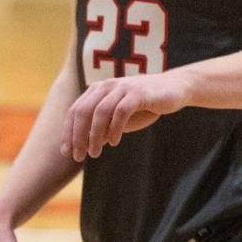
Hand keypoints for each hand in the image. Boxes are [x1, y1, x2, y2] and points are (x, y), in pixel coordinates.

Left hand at [62, 71, 194, 160]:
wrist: (174, 88)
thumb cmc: (144, 105)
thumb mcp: (119, 117)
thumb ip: (102, 127)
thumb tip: (82, 146)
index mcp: (98, 89)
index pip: (75, 110)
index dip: (68, 132)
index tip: (66, 152)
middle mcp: (107, 85)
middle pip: (83, 111)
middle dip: (77, 136)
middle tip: (78, 156)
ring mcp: (123, 88)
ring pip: (100, 112)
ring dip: (94, 136)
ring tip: (95, 153)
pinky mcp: (138, 93)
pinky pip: (120, 112)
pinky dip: (115, 129)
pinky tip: (115, 142)